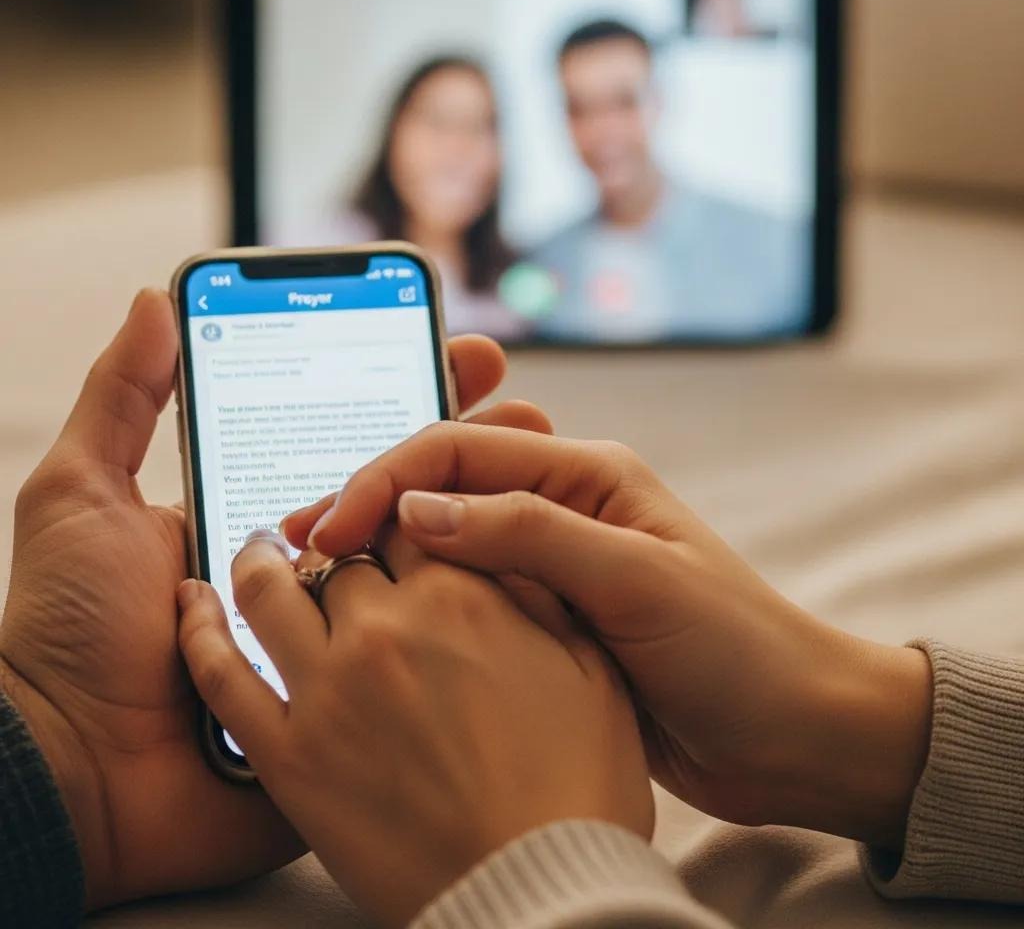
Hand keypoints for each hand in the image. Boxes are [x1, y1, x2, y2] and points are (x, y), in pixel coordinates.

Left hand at [0, 289, 534, 909]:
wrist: (72, 774)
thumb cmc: (68, 629)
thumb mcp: (79, 496)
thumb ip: (122, 399)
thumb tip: (157, 300)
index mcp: (270, 521)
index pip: (357, 445)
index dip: (417, 396)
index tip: (474, 358)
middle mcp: (315, 573)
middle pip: (408, 504)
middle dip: (475, 453)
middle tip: (530, 412)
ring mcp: (341, 640)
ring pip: (426, 577)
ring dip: (485, 527)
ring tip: (540, 481)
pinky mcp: (351, 706)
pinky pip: (416, 659)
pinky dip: (466, 621)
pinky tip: (520, 576)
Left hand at [177, 528, 653, 928]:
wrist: (540, 891)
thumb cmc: (577, 785)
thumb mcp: (589, 665)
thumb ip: (537, 589)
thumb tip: (494, 542)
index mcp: (461, 597)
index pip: (404, 518)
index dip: (393, 515)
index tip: (387, 524)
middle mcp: (385, 628)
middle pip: (336, 550)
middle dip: (335, 539)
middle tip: (328, 543)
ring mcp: (327, 689)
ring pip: (265, 590)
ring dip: (258, 559)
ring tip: (259, 550)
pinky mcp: (287, 755)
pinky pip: (219, 674)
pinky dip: (197, 629)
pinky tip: (193, 604)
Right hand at [284, 423, 932, 850]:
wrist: (792, 732)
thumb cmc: (736, 647)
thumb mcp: (636, 581)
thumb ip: (531, 534)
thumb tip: (420, 508)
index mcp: (588, 474)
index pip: (461, 449)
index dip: (388, 478)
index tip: (332, 528)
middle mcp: (564, 507)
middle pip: (443, 482)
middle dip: (369, 502)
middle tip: (298, 541)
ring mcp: (553, 564)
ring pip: (445, 538)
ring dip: (382, 550)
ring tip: (315, 578)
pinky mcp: (547, 619)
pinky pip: (466, 594)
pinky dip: (414, 597)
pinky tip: (375, 618)